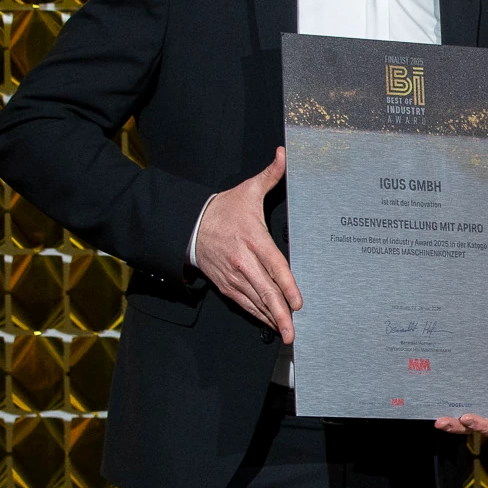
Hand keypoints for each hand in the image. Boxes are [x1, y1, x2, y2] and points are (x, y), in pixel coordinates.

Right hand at [193, 148, 300, 340]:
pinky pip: (243, 303)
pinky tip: (270, 324)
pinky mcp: (225, 284)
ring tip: (287, 334)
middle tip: (293, 331)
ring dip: (270, 318)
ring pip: (254, 301)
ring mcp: (233, 276)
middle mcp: (244, 262)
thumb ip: (271, 175)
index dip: (286, 286)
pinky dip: (257, 314)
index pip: (274, 266)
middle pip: (265, 291)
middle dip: (280, 313)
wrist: (189, 225)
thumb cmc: (224, 209)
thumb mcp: (247, 190)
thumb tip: (284, 154)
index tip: (298, 302)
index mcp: (253, 240)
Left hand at [436, 357, 487, 439]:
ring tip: (438, 419)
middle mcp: (484, 413)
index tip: (468, 417)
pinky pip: (445, 407)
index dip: (482, 425)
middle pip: (470, 428)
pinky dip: (437, 407)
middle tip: (450, 419)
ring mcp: (468, 406)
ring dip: (448, 423)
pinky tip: (430, 404)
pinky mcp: (455, 399)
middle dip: (459, 427)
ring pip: (456, 422)